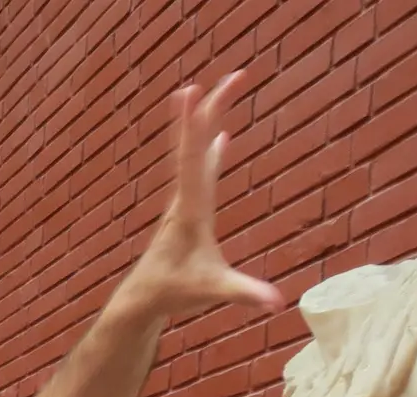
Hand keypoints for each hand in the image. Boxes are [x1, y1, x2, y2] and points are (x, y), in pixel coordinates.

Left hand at [112, 74, 282, 323]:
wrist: (140, 300)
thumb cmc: (172, 294)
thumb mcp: (212, 292)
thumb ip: (244, 294)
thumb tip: (276, 302)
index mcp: (191, 209)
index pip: (192, 158)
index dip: (195, 125)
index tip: (192, 91)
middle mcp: (185, 199)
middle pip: (197, 143)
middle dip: (215, 107)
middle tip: (239, 74)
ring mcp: (185, 202)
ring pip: (196, 153)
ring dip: (210, 121)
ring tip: (223, 90)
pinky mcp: (189, 210)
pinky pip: (201, 169)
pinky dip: (211, 149)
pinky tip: (222, 137)